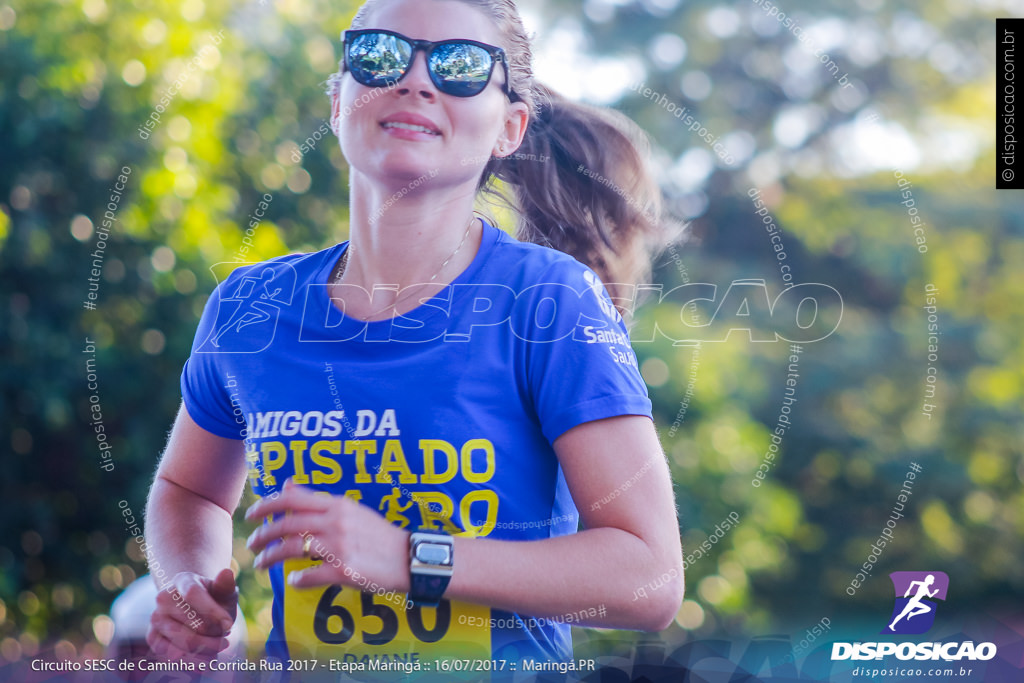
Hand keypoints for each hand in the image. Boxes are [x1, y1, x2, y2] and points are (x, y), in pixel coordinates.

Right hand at [146, 568, 237, 661]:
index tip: (229, 624)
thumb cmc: (213, 600)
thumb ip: (225, 586)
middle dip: (215, 633)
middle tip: (226, 633)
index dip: (212, 611)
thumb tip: (227, 572)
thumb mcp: (223, 592)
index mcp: (182, 580)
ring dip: (208, 647)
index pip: (193, 594)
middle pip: (194, 624)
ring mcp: (156, 618)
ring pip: (186, 642)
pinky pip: (174, 654)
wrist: (196, 610)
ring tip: (219, 642)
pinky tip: (207, 655)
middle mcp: (163, 597)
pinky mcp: (152, 637)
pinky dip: (194, 659)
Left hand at [245, 479, 409, 591]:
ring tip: (261, 564)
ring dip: (270, 557)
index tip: (252, 515)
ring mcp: (339, 547)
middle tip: (251, 544)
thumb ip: (318, 500)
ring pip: (292, 548)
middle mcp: (336, 522)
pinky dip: (297, 580)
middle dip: (262, 534)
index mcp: (337, 505)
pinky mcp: (344, 570)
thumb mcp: (351, 509)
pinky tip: (293, 581)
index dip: (266, 505)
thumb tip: (288, 485)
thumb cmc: (379, 534)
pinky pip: (309, 576)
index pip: (293, 499)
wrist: (409, 557)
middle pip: (286, 525)